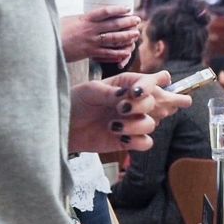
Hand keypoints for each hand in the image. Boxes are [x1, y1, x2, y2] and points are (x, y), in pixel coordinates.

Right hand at [60, 6, 140, 64]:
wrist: (47, 45)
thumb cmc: (58, 31)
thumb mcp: (70, 19)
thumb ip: (84, 18)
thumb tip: (95, 15)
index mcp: (85, 19)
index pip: (105, 12)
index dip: (118, 10)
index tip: (127, 8)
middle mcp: (90, 30)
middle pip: (113, 25)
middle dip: (128, 22)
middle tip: (137, 20)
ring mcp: (91, 42)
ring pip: (113, 39)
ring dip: (127, 37)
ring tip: (135, 34)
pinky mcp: (89, 53)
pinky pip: (107, 53)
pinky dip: (118, 53)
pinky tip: (126, 52)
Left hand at [68, 71, 191, 152]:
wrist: (63, 126)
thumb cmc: (76, 103)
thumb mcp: (90, 90)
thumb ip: (112, 92)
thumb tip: (130, 95)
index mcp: (129, 84)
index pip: (153, 81)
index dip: (151, 85)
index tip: (136, 93)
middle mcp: (136, 102)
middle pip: (160, 101)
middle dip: (142, 105)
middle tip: (122, 108)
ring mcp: (134, 121)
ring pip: (152, 123)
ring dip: (134, 125)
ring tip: (112, 125)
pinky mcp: (130, 140)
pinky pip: (146, 142)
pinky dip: (135, 140)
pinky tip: (119, 137)